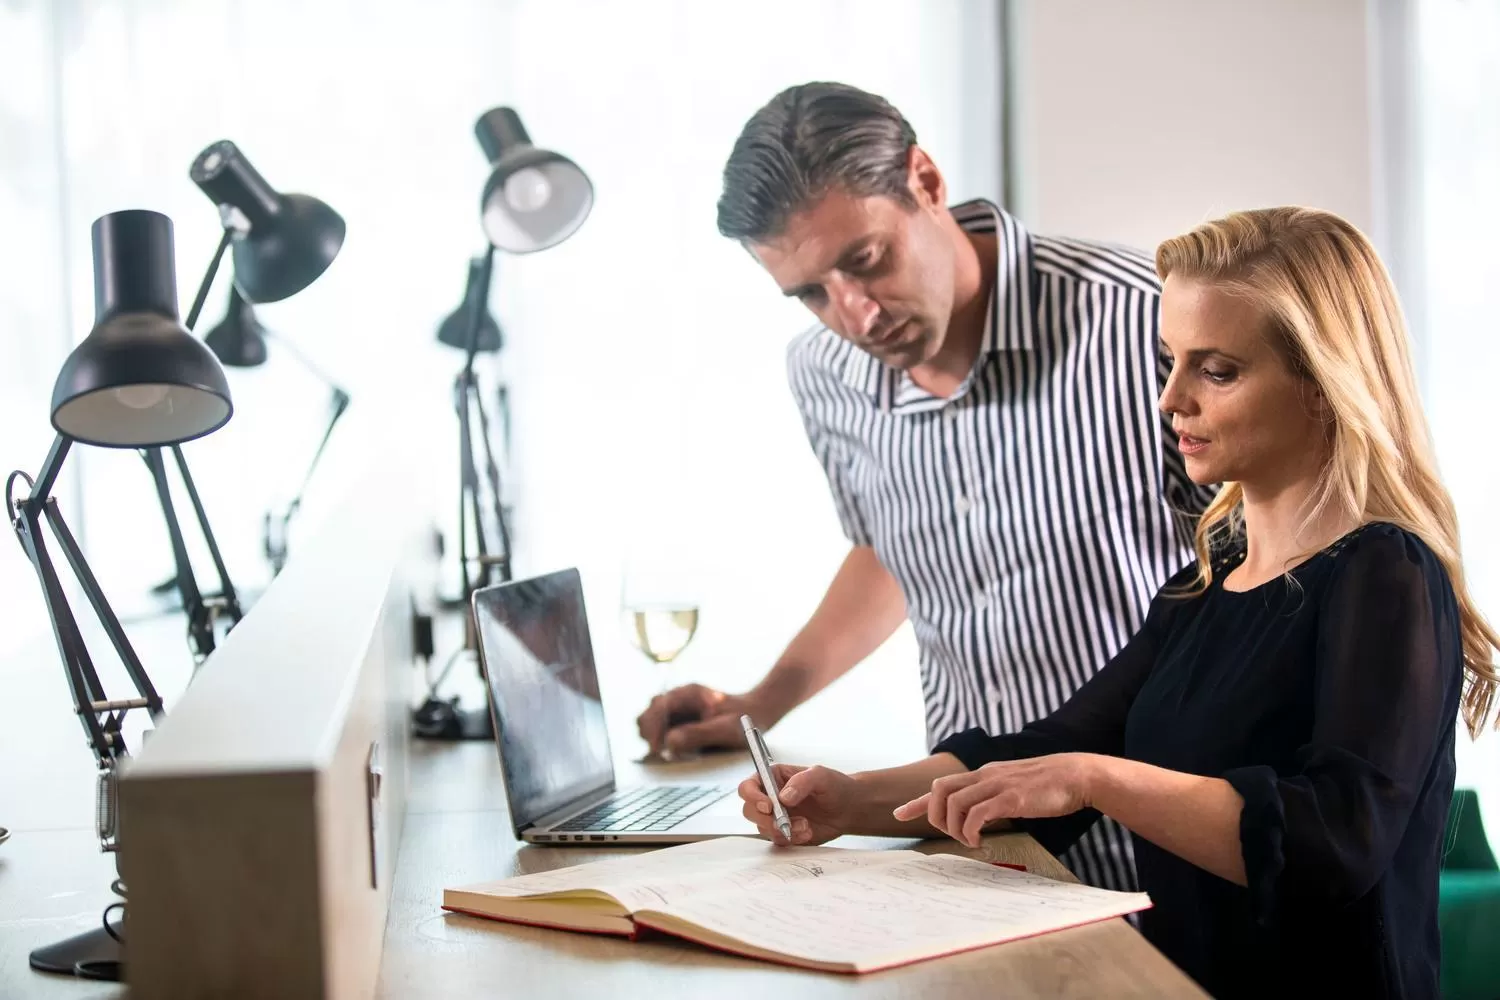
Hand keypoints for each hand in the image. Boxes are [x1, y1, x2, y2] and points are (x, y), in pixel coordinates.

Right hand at [637, 684, 777, 756]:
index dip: (654, 729)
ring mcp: (678, 710)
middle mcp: (679, 698)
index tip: (658, 749)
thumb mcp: (725, 728)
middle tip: (662, 755)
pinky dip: (662, 743)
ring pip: (650, 723)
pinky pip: (661, 732)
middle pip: (648, 714)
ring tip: (669, 755)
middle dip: (651, 735)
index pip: (658, 707)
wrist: (758, 711)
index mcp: (688, 693)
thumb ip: (698, 734)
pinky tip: (673, 753)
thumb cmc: (745, 717)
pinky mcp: (680, 721)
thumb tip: (670, 742)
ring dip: (655, 740)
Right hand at [738, 763, 857, 845]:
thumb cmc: (834, 786)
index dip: (752, 797)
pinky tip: (808, 832)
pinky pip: (778, 841)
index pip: (748, 787)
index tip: (768, 806)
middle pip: (749, 811)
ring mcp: (775, 817)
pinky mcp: (784, 833)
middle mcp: (769, 797)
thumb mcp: (820, 776)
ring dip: (783, 830)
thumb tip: (783, 797)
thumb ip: (801, 782)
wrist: (848, 808)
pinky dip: (792, 840)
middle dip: (766, 820)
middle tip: (786, 822)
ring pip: (763, 829)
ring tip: (806, 826)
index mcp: (772, 778)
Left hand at [892, 753, 1100, 847]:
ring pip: (954, 802)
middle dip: (934, 815)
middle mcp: (985, 776)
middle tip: (949, 835)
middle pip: (940, 789)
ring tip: (969, 841)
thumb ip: (994, 797)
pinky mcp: (1011, 797)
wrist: (1077, 774)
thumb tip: (980, 817)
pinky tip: (980, 841)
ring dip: (954, 827)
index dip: (918, 801)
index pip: (941, 785)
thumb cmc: (1048, 786)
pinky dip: (971, 830)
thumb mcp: (1012, 787)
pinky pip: (978, 813)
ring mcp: (997, 785)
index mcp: (984, 774)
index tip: (899, 814)